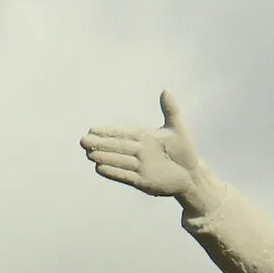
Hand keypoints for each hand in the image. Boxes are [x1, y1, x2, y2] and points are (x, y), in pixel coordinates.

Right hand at [81, 90, 208, 204]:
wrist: (191, 175)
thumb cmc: (184, 150)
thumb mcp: (178, 128)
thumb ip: (171, 110)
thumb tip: (166, 90)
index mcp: (145, 137)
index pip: (123, 133)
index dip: (108, 132)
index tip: (93, 129)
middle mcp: (139, 152)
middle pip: (116, 147)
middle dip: (100, 144)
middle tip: (82, 140)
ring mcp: (140, 167)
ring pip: (118, 161)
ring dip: (103, 157)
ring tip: (88, 154)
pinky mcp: (143, 182)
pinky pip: (125, 176)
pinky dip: (113, 172)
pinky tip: (99, 168)